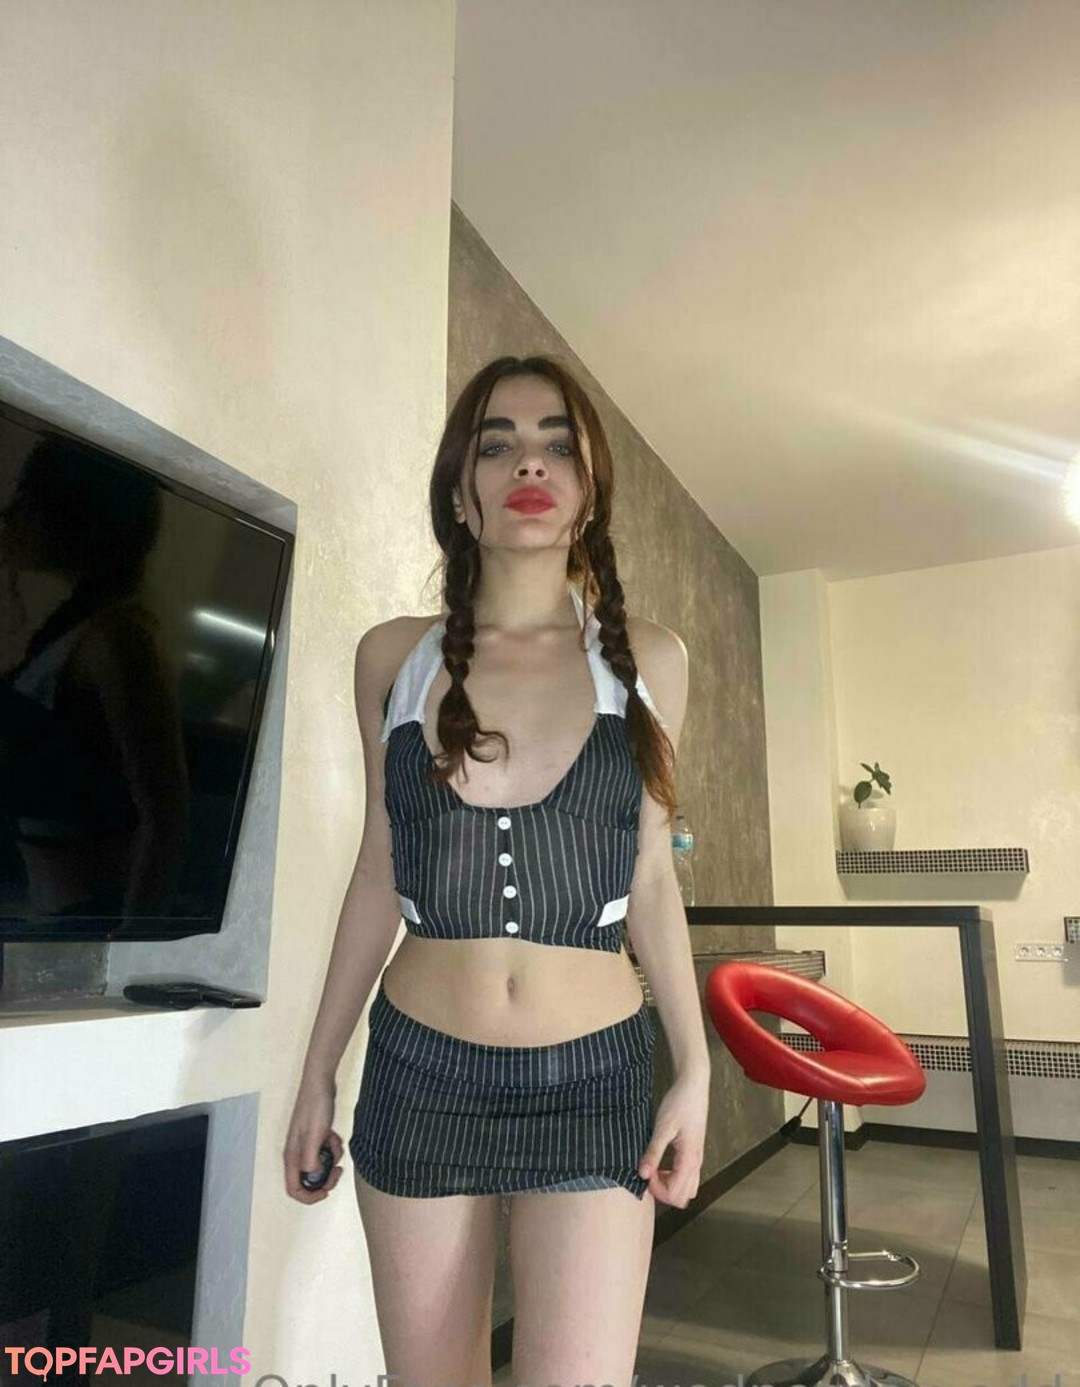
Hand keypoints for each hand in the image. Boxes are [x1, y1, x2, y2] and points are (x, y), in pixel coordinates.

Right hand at [283, 1079, 344, 1204]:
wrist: (321, 1083)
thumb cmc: (315, 1106)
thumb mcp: (314, 1135)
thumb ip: (311, 1160)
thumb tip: (314, 1177)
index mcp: (292, 1156)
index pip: (294, 1188)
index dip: (309, 1196)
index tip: (325, 1192)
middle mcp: (297, 1153)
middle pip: (309, 1180)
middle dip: (325, 1178)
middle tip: (337, 1169)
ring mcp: (307, 1145)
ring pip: (320, 1166)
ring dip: (332, 1159)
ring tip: (336, 1144)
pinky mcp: (316, 1138)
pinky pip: (326, 1152)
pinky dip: (333, 1148)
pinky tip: (335, 1137)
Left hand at [637, 1072, 708, 1207]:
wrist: (693, 1085)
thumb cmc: (679, 1103)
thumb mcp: (662, 1127)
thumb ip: (653, 1152)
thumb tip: (642, 1174)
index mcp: (690, 1159)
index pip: (675, 1193)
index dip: (656, 1188)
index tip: (645, 1170)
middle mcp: (697, 1163)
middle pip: (683, 1197)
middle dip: (663, 1192)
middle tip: (649, 1173)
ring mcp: (697, 1158)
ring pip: (687, 1188)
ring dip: (669, 1185)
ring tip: (654, 1168)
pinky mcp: (694, 1152)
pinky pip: (687, 1177)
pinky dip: (673, 1178)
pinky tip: (661, 1163)